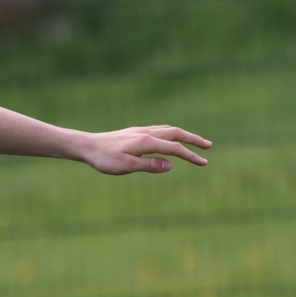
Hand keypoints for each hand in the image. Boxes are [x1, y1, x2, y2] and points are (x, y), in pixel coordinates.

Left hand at [76, 126, 210, 174]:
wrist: (87, 146)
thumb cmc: (104, 159)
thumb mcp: (127, 166)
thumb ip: (149, 165)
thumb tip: (171, 165)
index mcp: (146, 142)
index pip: (175, 148)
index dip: (191, 155)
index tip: (204, 162)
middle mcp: (146, 133)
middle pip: (176, 133)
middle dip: (194, 140)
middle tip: (208, 146)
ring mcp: (140, 131)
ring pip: (168, 129)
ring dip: (184, 135)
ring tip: (195, 141)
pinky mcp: (135, 133)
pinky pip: (159, 129)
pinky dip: (171, 132)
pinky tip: (170, 137)